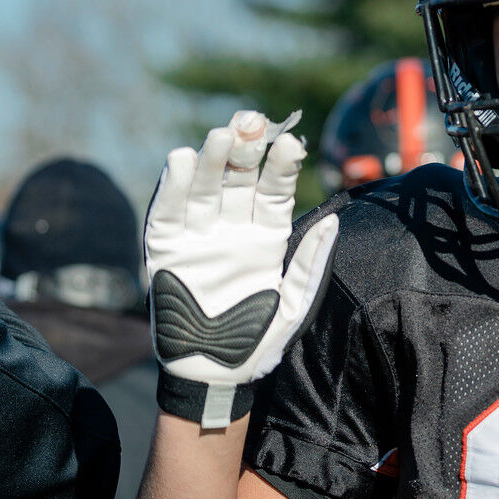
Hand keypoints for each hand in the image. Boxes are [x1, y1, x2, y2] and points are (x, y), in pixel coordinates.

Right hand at [145, 110, 337, 427]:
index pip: (274, 189)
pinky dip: (174, 187)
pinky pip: (168, 213)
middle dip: (246, 148)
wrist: (213, 376)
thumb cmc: (257, 341)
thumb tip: (333, 220)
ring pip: (205, 187)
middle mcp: (232, 229)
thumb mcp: (293, 304)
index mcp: (265, 236)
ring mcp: (198, 237)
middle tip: (252, 122)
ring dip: (212, 160)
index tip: (292, 141)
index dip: (282, 165)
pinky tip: (183, 160)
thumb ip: (310, 263)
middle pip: (239, 178)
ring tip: (221, 136)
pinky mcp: (165, 249)